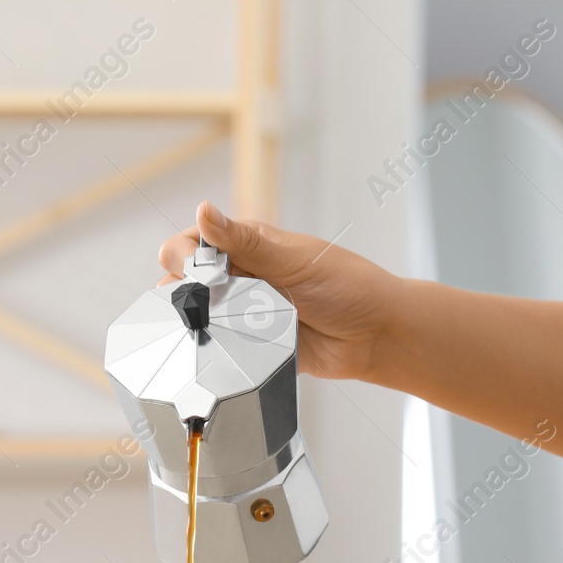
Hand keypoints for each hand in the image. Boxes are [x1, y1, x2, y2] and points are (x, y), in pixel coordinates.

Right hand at [158, 202, 399, 380]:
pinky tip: (222, 351)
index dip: (184, 256)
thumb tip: (204, 210)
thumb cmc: (347, 287)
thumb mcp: (293, 260)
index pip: (192, 244)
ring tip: (213, 328)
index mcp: (247, 246)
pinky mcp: (253, 347)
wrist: (377, 336)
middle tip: (206, 304)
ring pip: (199, 319)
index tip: (196, 272)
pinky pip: (222, 351)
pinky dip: (217, 352)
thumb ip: (244, 242)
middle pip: (187, 283)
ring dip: (198, 324)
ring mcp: (245, 315)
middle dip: (186, 293)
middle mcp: (241, 279)